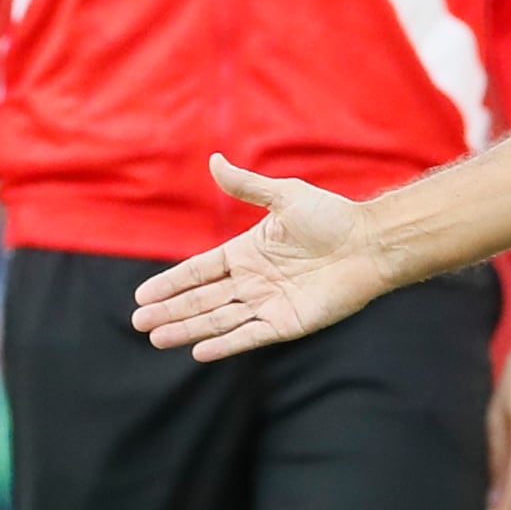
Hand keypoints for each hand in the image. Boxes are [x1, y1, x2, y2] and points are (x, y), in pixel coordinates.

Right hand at [130, 153, 390, 360]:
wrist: (371, 243)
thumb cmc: (333, 217)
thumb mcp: (286, 196)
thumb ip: (247, 185)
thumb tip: (213, 159)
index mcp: (248, 252)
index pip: (200, 270)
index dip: (172, 283)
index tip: (142, 295)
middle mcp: (253, 281)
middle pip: (203, 298)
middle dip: (171, 310)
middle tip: (139, 321)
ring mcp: (269, 303)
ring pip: (219, 319)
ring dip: (188, 329)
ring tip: (155, 337)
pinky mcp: (287, 323)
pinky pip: (250, 336)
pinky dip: (225, 344)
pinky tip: (199, 350)